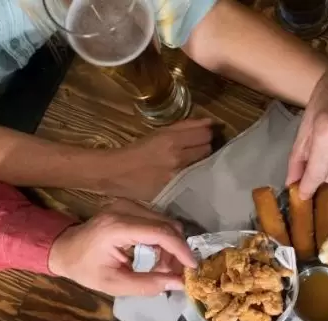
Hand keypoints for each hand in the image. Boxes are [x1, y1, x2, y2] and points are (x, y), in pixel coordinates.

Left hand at [49, 200, 196, 295]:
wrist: (64, 249)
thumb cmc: (85, 269)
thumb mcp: (114, 284)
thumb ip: (147, 284)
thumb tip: (179, 283)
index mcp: (117, 228)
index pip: (160, 232)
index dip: (180, 249)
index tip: (192, 267)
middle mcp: (124, 209)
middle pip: (167, 225)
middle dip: (177, 250)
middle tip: (175, 273)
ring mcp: (127, 204)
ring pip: (165, 222)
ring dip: (171, 245)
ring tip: (164, 267)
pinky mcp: (129, 206)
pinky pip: (157, 220)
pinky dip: (162, 239)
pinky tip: (156, 255)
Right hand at [97, 119, 214, 200]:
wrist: (118, 173)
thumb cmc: (138, 150)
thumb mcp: (160, 132)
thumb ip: (186, 126)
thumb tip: (210, 122)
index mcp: (172, 140)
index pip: (205, 134)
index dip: (206, 134)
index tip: (201, 136)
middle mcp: (178, 159)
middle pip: (208, 150)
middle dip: (204, 147)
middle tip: (194, 149)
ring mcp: (179, 177)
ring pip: (204, 166)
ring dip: (200, 162)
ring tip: (190, 162)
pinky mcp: (177, 191)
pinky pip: (196, 181)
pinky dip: (194, 176)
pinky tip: (187, 175)